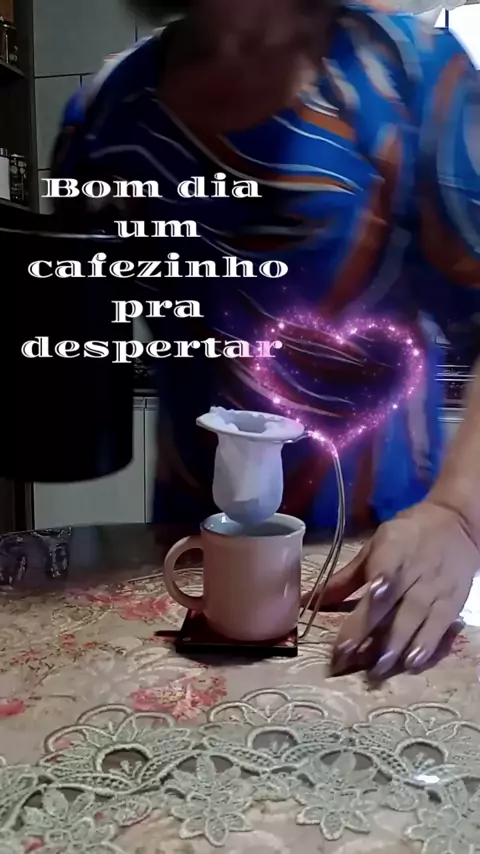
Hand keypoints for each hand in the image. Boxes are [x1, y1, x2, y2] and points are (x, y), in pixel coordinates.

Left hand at [304, 500, 479, 677]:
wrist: (457, 524)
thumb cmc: (407, 535)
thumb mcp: (375, 545)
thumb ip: (346, 577)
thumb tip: (310, 599)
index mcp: (393, 549)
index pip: (383, 570)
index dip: (374, 589)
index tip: (359, 611)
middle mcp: (415, 570)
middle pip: (391, 604)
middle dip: (368, 631)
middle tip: (346, 656)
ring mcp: (435, 588)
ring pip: (414, 619)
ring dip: (395, 645)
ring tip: (378, 669)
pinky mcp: (452, 601)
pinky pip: (439, 626)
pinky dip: (427, 644)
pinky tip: (412, 662)